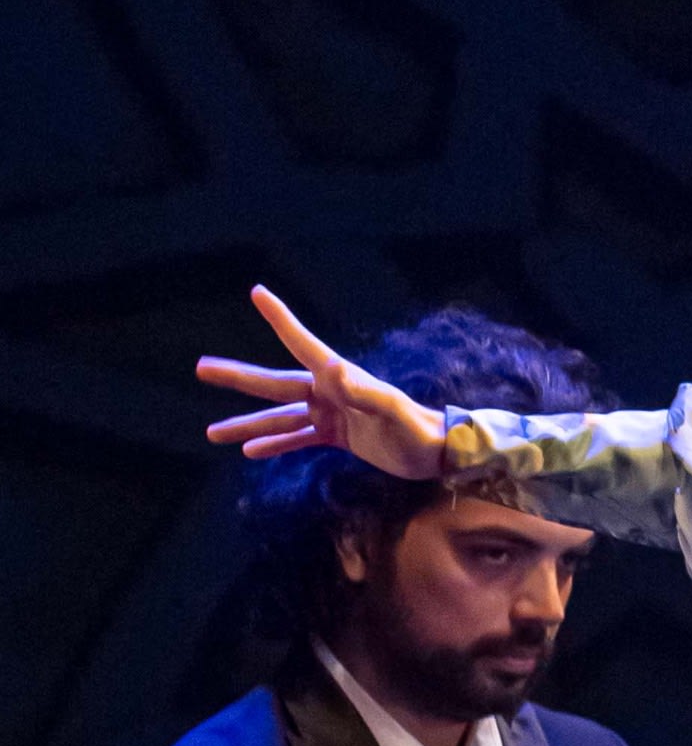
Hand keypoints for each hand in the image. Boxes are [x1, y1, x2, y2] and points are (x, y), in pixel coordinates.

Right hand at [198, 286, 447, 477]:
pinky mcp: (338, 436)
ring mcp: (331, 413)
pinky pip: (298, 439)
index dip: (280, 318)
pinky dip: (275, 444)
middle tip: (201, 368)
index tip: (258, 291)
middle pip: (275, 383)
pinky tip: (249, 451)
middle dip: (238, 376)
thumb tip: (330, 370)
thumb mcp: (393, 411)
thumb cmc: (418, 429)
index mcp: (341, 378)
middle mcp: (330, 391)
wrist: (437, 453)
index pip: (303, 344)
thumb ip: (364, 392)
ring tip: (211, 432)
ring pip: (280, 417)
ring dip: (247, 424)